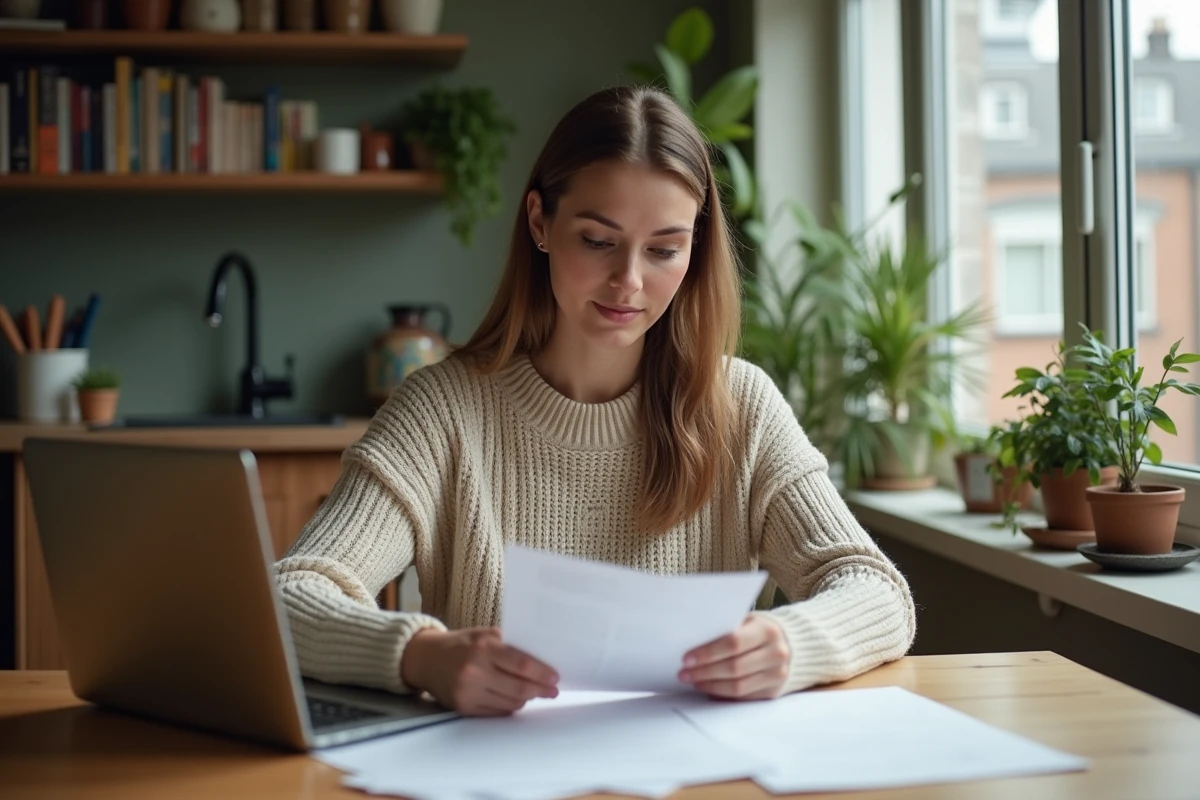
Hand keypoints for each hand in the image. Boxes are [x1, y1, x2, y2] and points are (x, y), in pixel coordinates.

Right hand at [400, 627, 558, 715]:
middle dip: (540, 690)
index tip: (555, 677)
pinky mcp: (463, 707)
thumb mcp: (484, 635)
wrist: (426, 659)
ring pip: (510, 703)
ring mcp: (468, 692)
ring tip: (534, 693)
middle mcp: (474, 671)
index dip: (542, 673)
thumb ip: (509, 645)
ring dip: (526, 699)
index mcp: (483, 648)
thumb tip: (541, 659)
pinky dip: (510, 706)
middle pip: (519, 688)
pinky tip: (515, 699)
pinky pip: (496, 712)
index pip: (522, 665)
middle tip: (552, 690)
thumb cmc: (461, 644)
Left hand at [679, 615, 790, 699]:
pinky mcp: (773, 692)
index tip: (687, 658)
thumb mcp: (747, 621)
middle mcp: (776, 653)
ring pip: (738, 686)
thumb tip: (692, 645)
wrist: (790, 644)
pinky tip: (708, 688)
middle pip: (734, 668)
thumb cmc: (758, 630)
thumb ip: (726, 630)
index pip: (733, 643)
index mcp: (768, 630)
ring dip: (710, 685)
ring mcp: (777, 675)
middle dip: (704, 672)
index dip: (708, 652)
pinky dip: (722, 694)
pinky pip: (743, 697)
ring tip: (693, 681)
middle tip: (684, 673)